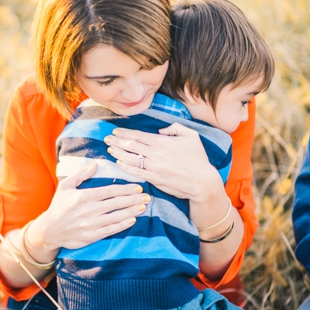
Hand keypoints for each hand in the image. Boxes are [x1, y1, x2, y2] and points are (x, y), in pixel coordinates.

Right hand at [26, 163, 150, 255]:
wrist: (49, 230)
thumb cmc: (58, 206)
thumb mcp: (65, 186)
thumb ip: (81, 174)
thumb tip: (95, 165)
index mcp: (84, 196)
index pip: (110, 191)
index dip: (126, 189)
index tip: (138, 187)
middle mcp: (89, 209)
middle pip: (116, 203)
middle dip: (134, 199)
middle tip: (147, 197)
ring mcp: (91, 223)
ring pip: (116, 216)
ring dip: (132, 211)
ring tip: (143, 207)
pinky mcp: (91, 236)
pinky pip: (111, 229)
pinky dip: (123, 224)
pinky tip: (132, 220)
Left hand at [104, 124, 222, 201]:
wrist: (202, 182)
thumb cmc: (198, 159)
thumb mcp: (191, 136)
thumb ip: (176, 128)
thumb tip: (161, 130)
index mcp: (163, 142)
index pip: (138, 135)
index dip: (124, 133)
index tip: (115, 131)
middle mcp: (155, 154)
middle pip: (131, 145)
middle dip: (117, 141)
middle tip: (106, 138)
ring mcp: (153, 167)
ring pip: (130, 158)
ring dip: (118, 153)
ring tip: (110, 149)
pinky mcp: (153, 179)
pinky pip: (135, 171)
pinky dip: (125, 166)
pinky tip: (119, 162)